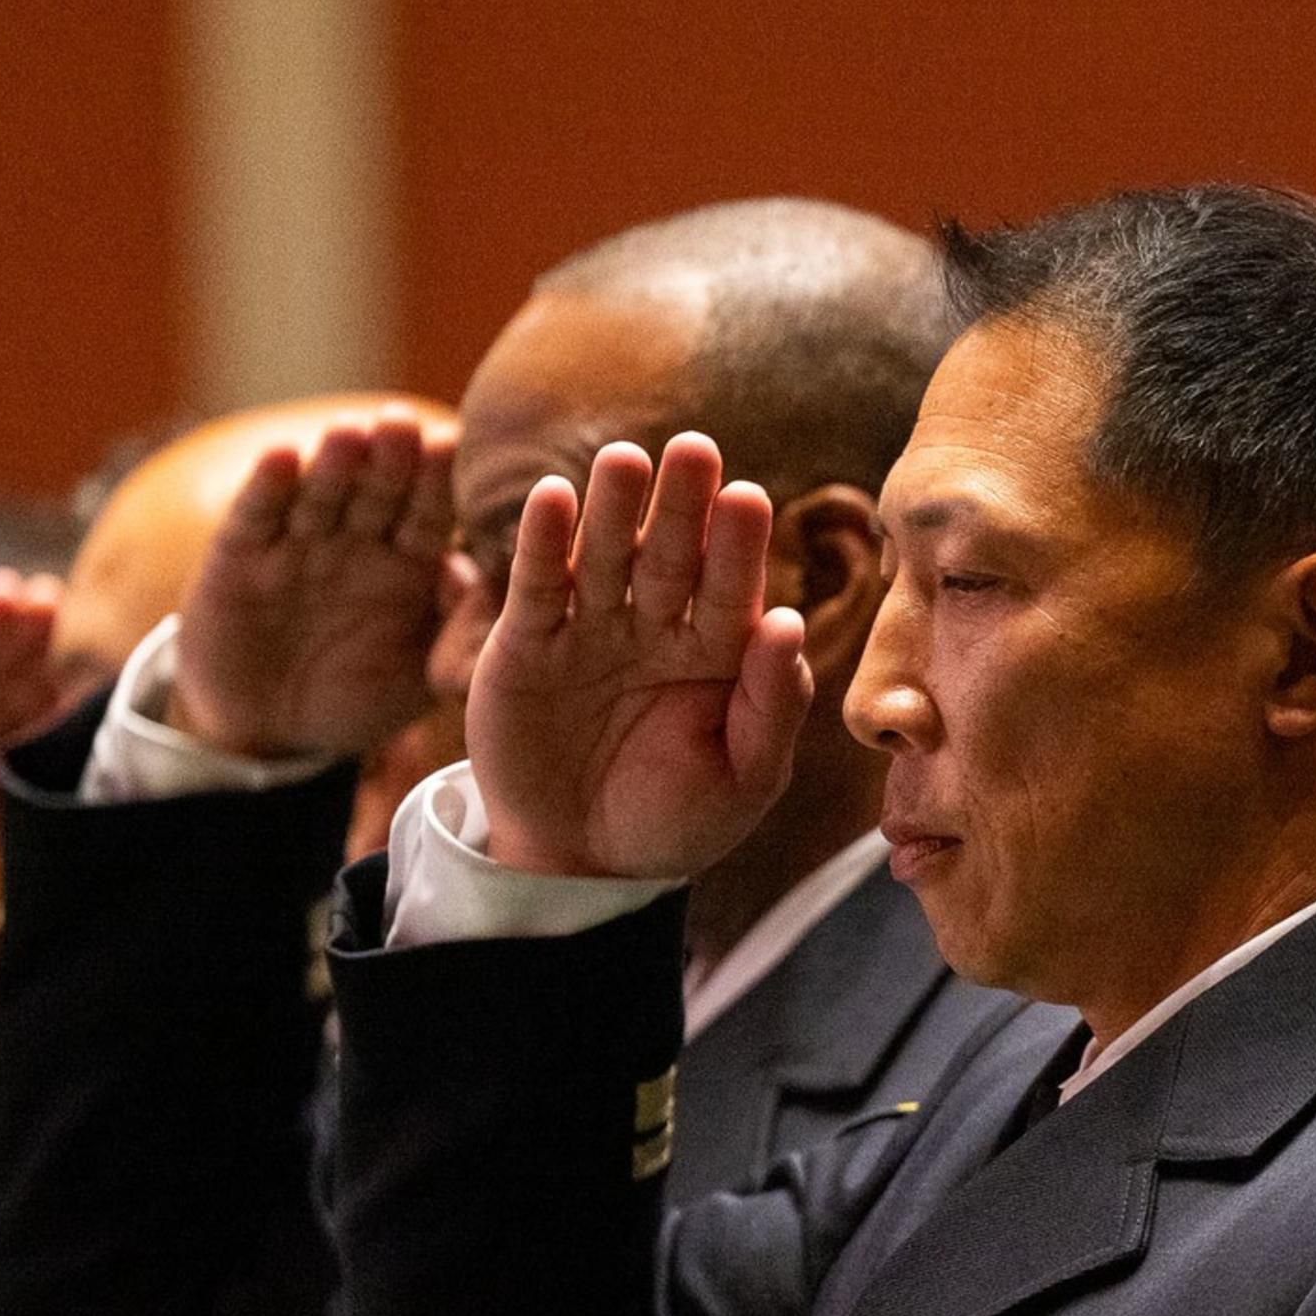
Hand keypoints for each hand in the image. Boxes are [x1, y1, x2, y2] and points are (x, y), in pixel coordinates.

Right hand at [172, 407, 457, 761]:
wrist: (271, 727)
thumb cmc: (358, 694)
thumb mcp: (417, 674)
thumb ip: (458, 634)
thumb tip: (509, 596)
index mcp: (408, 559)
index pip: (430, 511)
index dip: (441, 482)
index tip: (459, 449)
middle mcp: (357, 539)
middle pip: (379, 489)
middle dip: (392, 457)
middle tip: (406, 423)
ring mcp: (299, 542)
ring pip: (322, 493)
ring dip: (335, 463)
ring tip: (351, 431)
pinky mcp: (241, 554)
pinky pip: (258, 515)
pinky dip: (268, 486)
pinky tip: (281, 455)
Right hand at [463, 434, 808, 880]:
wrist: (582, 866)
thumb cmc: (676, 821)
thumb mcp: (742, 780)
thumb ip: (770, 706)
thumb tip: (787, 624)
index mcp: (718, 652)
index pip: (732, 590)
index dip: (739, 547)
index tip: (748, 500)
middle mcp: (657, 626)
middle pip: (672, 555)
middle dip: (682, 505)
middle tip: (694, 449)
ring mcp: (591, 629)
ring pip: (604, 557)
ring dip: (612, 509)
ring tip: (623, 460)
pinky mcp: (528, 643)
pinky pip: (538, 587)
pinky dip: (541, 543)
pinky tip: (553, 496)